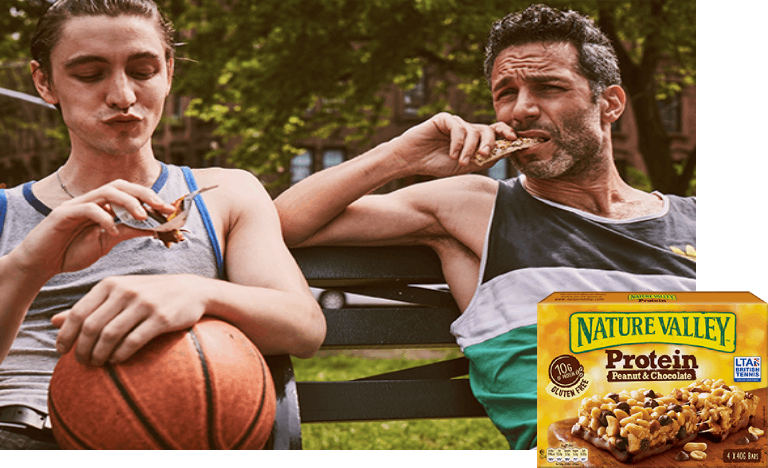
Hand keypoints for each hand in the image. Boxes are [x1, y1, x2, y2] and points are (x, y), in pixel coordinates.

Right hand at [12, 180, 173, 277]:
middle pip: (121, 185)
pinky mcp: (63, 214)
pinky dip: (104, 218)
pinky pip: (88, 209)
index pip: (131, 193)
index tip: (171, 209)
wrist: (42, 263)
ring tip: (142, 216)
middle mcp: (92, 200)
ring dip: (128, 202)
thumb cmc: (73, 251)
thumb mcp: (108, 242)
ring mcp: (77, 205)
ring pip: (107, 191)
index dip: (152, 198)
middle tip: (163, 207)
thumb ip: (129, 232)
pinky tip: (111, 232)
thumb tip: (155, 228)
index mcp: (103, 205)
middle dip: (145, 194)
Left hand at [52, 274, 206, 365]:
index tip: (61, 352)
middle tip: (82, 362)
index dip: (66, 336)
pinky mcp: (160, 318)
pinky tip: (117, 360)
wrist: (192, 290)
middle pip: (91, 327)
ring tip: (98, 364)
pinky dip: (120, 355)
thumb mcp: (118, 293)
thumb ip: (89, 306)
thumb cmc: (150, 294)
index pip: (78, 313)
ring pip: (110, 335)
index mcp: (110, 284)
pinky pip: (132, 341)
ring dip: (99, 355)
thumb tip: (53, 321)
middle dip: (82, 349)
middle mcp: (125, 292)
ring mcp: (144, 304)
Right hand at [389, 113, 517, 176]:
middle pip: (489, 130)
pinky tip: (451, 153)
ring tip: (460, 161)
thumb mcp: (465, 165)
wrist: (411, 161)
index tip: (517, 140)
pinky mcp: (444, 118)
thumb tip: (506, 152)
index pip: (496, 133)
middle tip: (485, 155)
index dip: (508, 134)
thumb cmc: (436, 164)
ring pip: (473, 131)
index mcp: (475, 140)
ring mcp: (457, 122)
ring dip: (469, 148)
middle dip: (490, 143)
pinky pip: (458, 127)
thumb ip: (484, 159)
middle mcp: (468, 129)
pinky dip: (457, 142)